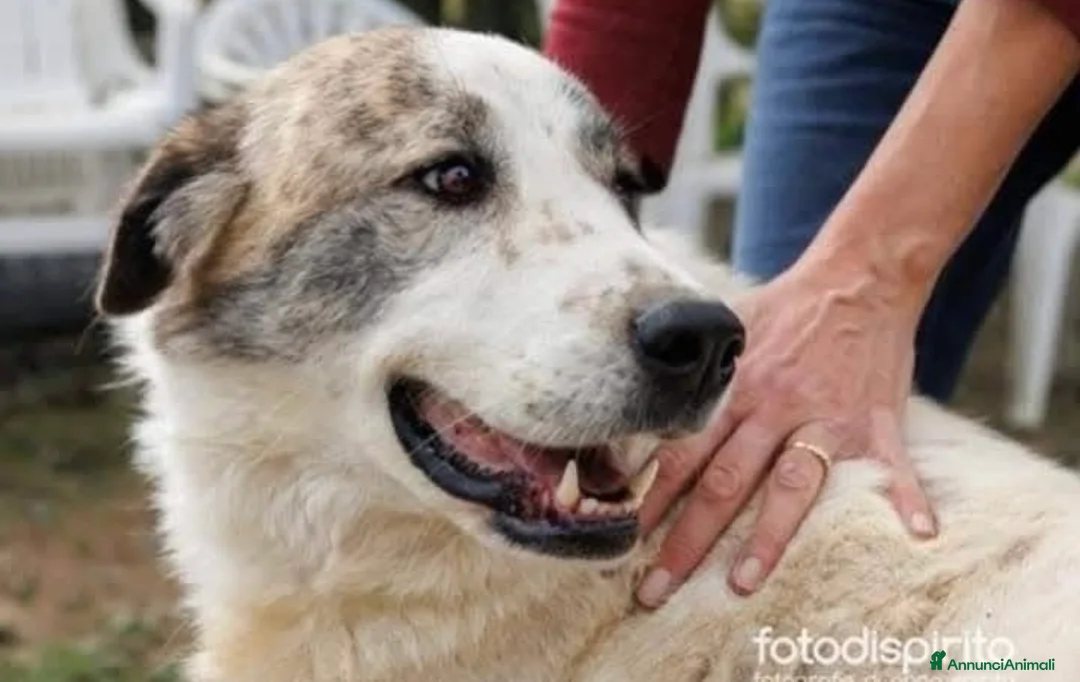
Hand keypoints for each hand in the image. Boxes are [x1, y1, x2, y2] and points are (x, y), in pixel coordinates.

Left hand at [634, 258, 936, 606]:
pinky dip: (908, 497)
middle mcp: (772, 407)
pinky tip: (920, 532)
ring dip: (768, 537)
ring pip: (791, 484)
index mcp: (733, 390)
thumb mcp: (727, 329)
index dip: (650, 500)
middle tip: (656, 589)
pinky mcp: (875, 422)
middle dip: (686, 540)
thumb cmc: (786, 308)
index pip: (680, 454)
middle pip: (724, 482)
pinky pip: (894, 465)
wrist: (856, 277)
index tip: (623, 540)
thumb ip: (692, 373)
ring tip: (743, 583)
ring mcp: (825, 417)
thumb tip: (643, 403)